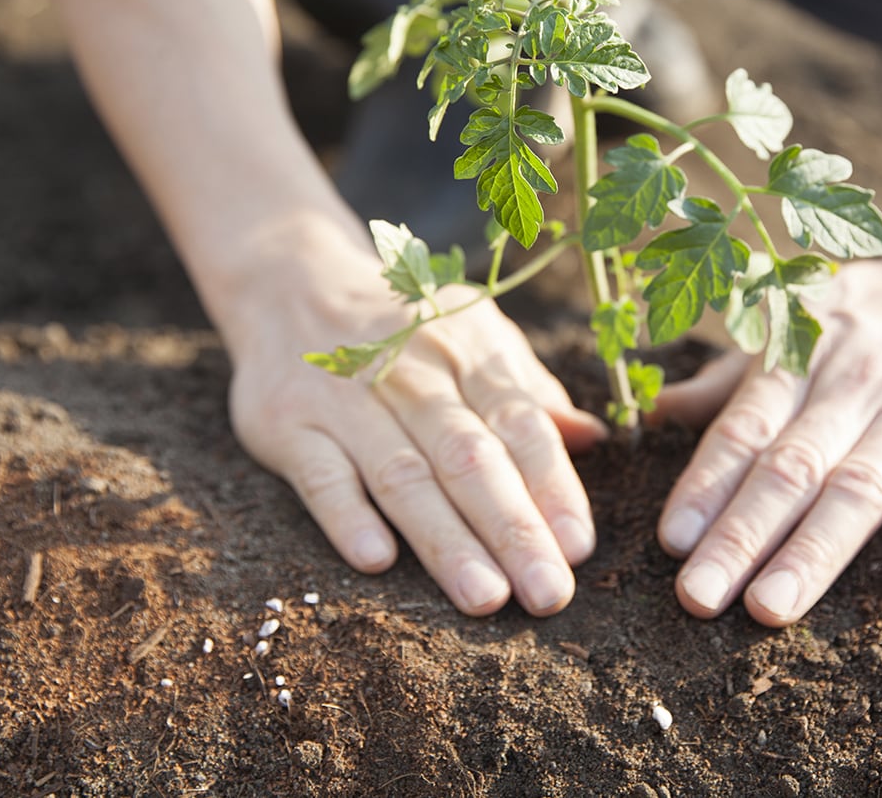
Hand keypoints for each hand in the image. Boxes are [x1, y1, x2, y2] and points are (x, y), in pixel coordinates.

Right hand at [221, 222, 606, 616]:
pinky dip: (347, 515)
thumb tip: (593, 438)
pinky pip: (320, 473)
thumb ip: (528, 390)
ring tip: (485, 597)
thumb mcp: (473, 337)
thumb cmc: (405, 330)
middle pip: (469, 457)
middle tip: (548, 593)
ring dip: (445, 539)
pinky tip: (377, 559)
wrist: (291, 284)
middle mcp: (412, 374)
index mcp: (469, 353)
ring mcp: (347, 398)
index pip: (520, 425)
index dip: (553, 486)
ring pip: (402, 475)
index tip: (579, 548)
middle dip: (513, 529)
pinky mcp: (288, 422)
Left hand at [652, 234, 881, 625]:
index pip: (745, 427)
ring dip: (813, 549)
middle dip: (740, 535)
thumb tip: (651, 415)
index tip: (673, 542)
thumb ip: (731, 381)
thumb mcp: (799, 326)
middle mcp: (855, 375)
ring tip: (770, 607)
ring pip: (860, 483)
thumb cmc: (876, 314)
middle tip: (698, 597)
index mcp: (800, 350)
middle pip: (791, 465)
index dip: (707, 483)